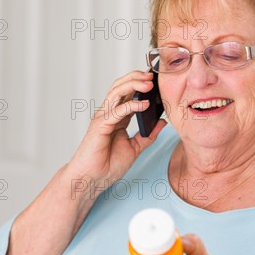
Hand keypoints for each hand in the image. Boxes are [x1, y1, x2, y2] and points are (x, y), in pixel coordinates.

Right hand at [68, 70, 166, 188]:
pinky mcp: (100, 126)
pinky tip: (144, 105)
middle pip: (121, 87)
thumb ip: (148, 135)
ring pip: (117, 92)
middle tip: (152, 75)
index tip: (157, 79)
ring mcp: (103, 118)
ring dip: (134, 85)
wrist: (92, 179)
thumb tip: (162, 122)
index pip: (129, 93)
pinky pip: (117, 111)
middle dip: (137, 78)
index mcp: (117, 117)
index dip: (141, 84)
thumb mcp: (135, 148)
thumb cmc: (108, 165)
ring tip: (149, 83)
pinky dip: (131, 106)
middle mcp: (109, 113)